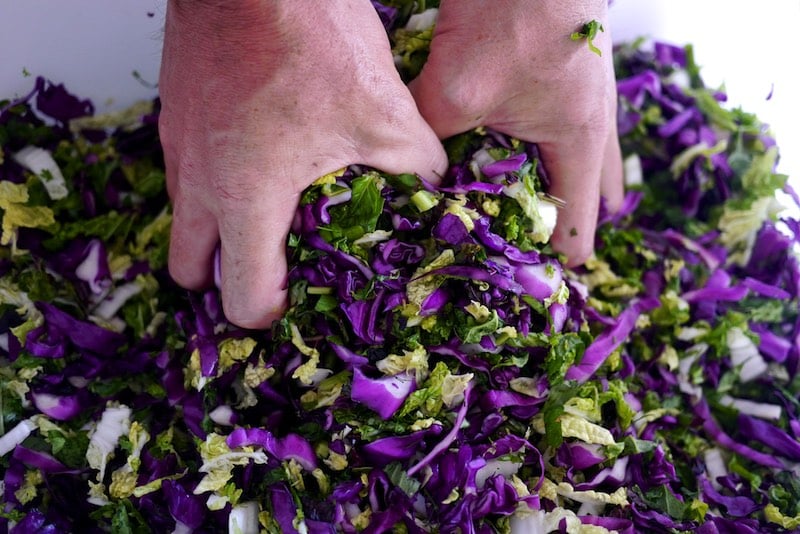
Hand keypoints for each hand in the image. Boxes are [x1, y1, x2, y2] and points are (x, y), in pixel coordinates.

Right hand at [159, 0, 446, 327]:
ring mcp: (179, 145)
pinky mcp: (177, 111)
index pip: (241, 297)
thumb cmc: (308, 38)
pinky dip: (215, 182)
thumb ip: (414, 166)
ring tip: (267, 216)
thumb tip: (433, 188)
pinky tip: (259, 158)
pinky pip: (186, 169)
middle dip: (225, 278)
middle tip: (269, 268)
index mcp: (245, 199)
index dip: (272, 312)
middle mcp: (198, 181)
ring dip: (218, 230)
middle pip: (189, 269)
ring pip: (183, 217)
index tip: (298, 299)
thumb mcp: (384, 112)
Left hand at [410, 0, 622, 265]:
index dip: (554, 260)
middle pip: (591, 195)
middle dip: (560, 222)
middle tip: (527, 245)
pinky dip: (549, 144)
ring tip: (524, 205)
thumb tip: (404, 175)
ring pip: (585, 158)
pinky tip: (519, 142)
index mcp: (578, 142)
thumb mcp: (454, 90)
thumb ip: (428, 141)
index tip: (527, 283)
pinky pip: (570, 124)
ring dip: (559, 182)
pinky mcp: (573, 69)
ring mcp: (589, 94)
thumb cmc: (509, 15)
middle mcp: (594, 123)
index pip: (579, 227)